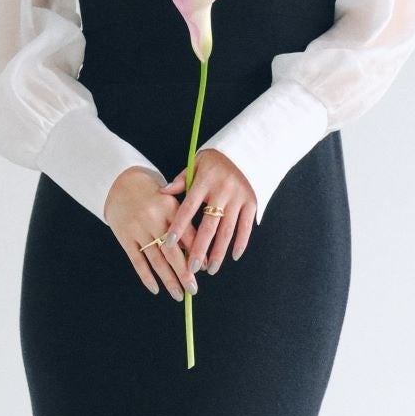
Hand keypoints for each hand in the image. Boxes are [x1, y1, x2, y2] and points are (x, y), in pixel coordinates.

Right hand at [103, 165, 199, 299]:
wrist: (121, 184)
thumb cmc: (153, 197)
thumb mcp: (170, 202)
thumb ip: (183, 223)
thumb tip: (196, 254)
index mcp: (170, 208)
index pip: (187, 234)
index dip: (197, 253)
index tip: (206, 268)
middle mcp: (154, 219)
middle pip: (172, 252)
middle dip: (184, 273)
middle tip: (194, 290)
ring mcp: (138, 229)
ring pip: (156, 260)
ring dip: (168, 280)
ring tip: (178, 294)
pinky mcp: (125, 237)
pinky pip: (137, 261)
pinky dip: (146, 276)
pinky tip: (155, 289)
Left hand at [164, 147, 255, 275]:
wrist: (248, 147)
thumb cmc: (217, 158)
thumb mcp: (197, 162)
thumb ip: (181, 180)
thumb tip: (162, 193)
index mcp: (204, 182)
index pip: (188, 208)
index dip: (179, 227)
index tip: (169, 244)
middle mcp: (222, 191)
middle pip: (208, 226)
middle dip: (199, 249)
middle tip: (191, 268)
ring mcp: (239, 198)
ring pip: (227, 230)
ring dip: (218, 252)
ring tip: (210, 268)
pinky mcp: (252, 201)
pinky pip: (246, 226)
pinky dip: (241, 242)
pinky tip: (233, 256)